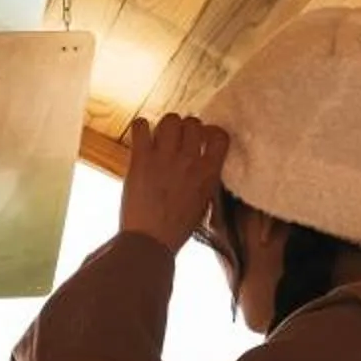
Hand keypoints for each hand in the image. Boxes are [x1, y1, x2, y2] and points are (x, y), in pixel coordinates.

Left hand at [118, 114, 227, 248]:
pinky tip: (141, 136)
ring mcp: (164, 157)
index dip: (211, 132)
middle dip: (186, 127)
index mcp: (208, 173)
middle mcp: (189, 160)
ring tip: (160, 137)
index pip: (220, 136)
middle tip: (178, 138)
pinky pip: (141, 126)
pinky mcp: (141, 159)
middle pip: (192, 123)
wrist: (150, 241)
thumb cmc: (177, 228)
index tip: (203, 138)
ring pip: (170, 120)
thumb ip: (205, 179)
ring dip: (166, 126)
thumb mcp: (203, 202)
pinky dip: (140, 126)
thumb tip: (203, 162)